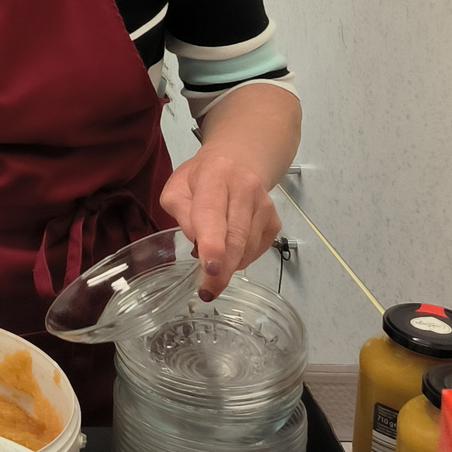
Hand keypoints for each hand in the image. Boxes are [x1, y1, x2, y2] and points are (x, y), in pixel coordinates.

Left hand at [160, 148, 281, 300]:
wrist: (239, 160)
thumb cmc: (202, 177)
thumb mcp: (177, 187)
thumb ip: (180, 211)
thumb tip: (195, 240)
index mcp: (215, 176)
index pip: (212, 213)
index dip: (213, 244)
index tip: (210, 269)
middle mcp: (245, 189)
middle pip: (237, 236)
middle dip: (223, 269)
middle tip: (208, 291)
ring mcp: (264, 205)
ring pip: (249, 247)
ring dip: (229, 265)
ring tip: (211, 265)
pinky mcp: (274, 221)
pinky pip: (257, 250)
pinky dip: (240, 259)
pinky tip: (228, 253)